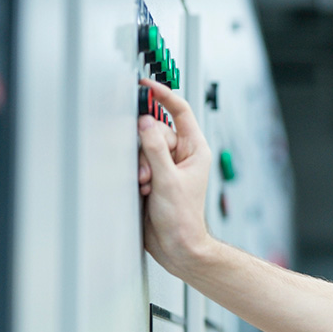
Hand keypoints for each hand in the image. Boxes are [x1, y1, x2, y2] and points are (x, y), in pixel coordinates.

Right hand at [137, 78, 213, 275]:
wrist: (176, 246)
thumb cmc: (183, 219)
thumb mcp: (167, 180)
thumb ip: (154, 149)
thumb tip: (144, 123)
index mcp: (195, 149)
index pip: (180, 112)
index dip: (164, 95)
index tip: (147, 85)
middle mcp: (182, 154)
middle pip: (155, 130)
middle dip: (146, 151)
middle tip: (148, 174)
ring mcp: (167, 165)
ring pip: (144, 147)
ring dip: (141, 166)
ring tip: (147, 186)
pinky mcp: (154, 176)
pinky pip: (138, 161)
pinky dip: (137, 174)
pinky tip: (143, 189)